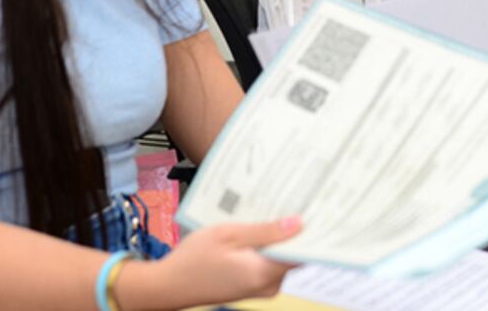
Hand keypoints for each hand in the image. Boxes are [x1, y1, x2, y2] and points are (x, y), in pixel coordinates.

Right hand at [128, 217, 302, 307]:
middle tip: (295, 199)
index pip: (302, 254)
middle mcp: (268, 286)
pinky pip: (269, 263)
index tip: (318, 210)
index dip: (312, 232)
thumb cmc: (194, 258)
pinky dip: (266, 246)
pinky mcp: (253, 286)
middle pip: (293, 254)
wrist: (168, 285)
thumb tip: (298, 224)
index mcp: (264, 273)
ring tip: (273, 208)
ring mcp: (261, 289)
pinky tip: (257, 227)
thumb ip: (265, 231)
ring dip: (277, 236)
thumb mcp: (228, 234)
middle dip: (293, 229)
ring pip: (280, 257)